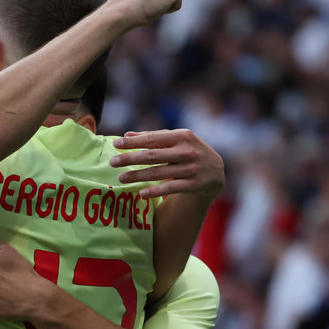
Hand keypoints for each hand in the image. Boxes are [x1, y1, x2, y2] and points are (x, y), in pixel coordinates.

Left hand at [109, 129, 224, 199]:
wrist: (216, 171)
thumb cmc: (189, 151)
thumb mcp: (177, 139)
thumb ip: (153, 136)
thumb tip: (126, 135)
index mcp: (182, 136)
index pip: (152, 139)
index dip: (133, 142)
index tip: (116, 144)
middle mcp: (187, 151)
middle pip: (152, 156)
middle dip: (130, 159)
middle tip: (112, 162)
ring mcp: (191, 168)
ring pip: (158, 173)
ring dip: (137, 176)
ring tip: (121, 178)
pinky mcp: (193, 185)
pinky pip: (170, 188)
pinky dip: (155, 191)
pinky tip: (141, 193)